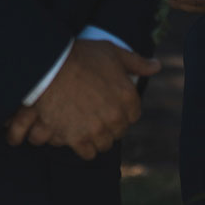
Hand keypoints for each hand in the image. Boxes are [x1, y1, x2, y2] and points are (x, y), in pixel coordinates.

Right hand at [12, 39, 159, 159]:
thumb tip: (156, 66)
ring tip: (84, 128)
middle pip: (118, 131)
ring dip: (96, 138)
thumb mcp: (111, 52)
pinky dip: (82, 147)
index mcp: (128, 97)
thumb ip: (136, 62)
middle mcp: (116, 117)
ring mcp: (96, 129)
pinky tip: (76, 137)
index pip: (133, 115)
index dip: (121, 111)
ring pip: (104, 144)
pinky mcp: (76, 138)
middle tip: (94, 116)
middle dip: (109, 125)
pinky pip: (87, 153)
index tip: (109, 106)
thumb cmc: (79, 56)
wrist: (48, 66)